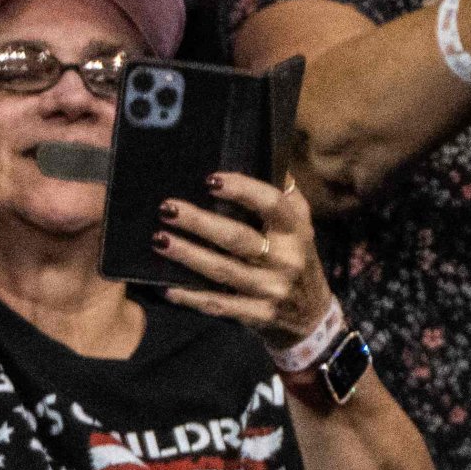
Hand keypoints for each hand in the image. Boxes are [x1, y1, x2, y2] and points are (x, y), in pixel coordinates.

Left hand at [152, 171, 336, 357]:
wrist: (311, 315)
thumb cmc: (297, 256)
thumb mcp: (301, 224)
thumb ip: (283, 194)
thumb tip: (263, 154)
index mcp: (296, 230)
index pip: (270, 204)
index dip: (242, 190)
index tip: (210, 180)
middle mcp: (286, 259)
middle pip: (237, 238)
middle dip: (199, 223)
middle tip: (167, 209)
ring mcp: (271, 289)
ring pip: (223, 270)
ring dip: (188, 255)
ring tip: (159, 240)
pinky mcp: (258, 314)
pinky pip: (220, 304)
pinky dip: (192, 296)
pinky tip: (168, 286)